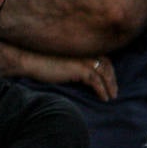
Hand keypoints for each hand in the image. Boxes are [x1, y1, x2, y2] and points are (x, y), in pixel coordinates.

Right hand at [0, 42, 117, 100]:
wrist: (31, 61)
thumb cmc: (44, 62)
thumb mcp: (65, 62)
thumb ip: (77, 65)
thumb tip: (85, 76)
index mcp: (84, 49)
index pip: (105, 59)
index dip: (110, 71)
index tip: (111, 81)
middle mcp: (87, 53)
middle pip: (108, 66)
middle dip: (112, 80)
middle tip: (114, 91)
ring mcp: (84, 61)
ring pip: (105, 74)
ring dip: (110, 87)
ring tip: (111, 97)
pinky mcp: (80, 70)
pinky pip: (96, 82)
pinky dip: (102, 90)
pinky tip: (104, 98)